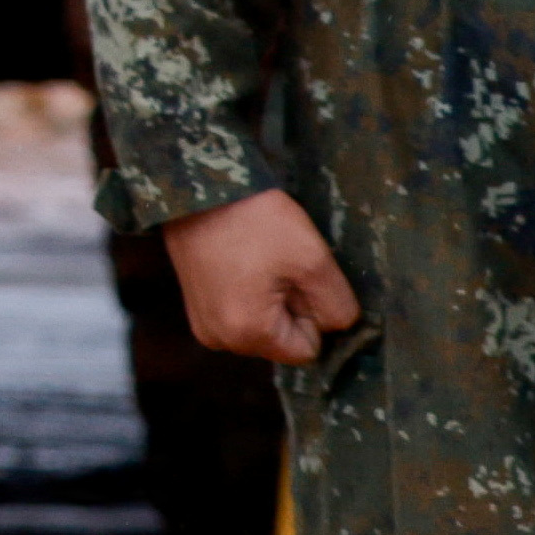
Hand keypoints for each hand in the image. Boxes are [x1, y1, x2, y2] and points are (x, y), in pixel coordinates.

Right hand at [163, 186, 363, 367]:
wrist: (201, 185)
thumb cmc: (257, 220)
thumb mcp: (315, 261)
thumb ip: (339, 308)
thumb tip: (335, 329)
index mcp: (247, 334)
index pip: (308, 349)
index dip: (312, 313)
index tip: (294, 275)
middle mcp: (220, 339)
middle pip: (281, 341)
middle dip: (288, 308)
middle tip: (274, 265)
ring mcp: (203, 324)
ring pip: (261, 328)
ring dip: (268, 301)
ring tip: (255, 262)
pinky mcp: (195, 307)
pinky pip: (239, 316)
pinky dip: (247, 296)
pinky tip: (239, 264)